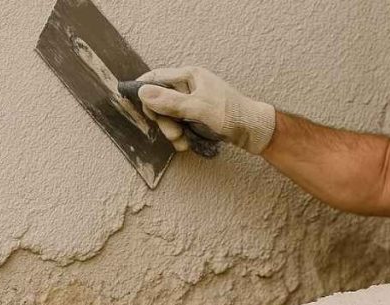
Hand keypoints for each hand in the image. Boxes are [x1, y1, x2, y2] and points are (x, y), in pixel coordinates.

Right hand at [136, 66, 275, 153]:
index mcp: (190, 75)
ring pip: (168, 116)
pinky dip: (180, 136)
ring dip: (171, 130)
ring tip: (182, 141)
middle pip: (160, 100)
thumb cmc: (232, 115)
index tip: (134, 105)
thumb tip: (143, 92)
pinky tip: (187, 144)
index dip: (144, 90)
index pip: (157, 77)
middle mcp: (189, 86)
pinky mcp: (196, 117)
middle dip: (162, 119)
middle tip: (172, 132)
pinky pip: (179, 125)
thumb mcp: (198, 108)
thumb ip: (170, 101)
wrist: (255, 132)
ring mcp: (193, 102)